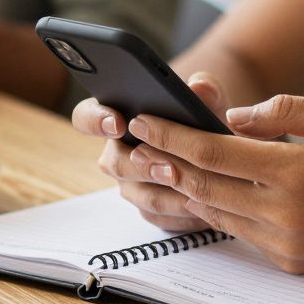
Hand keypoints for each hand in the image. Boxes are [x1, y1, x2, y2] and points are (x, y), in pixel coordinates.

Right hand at [72, 73, 267, 231]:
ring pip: (140, 195)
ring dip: (166, 194)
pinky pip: (160, 216)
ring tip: (193, 188)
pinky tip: (205, 207)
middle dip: (141, 165)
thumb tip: (200, 86)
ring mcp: (131, 185)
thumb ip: (204, 89)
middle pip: (114, 163)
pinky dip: (182, 214)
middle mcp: (117, 154)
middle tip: (168, 166)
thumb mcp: (206, 100)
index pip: (86, 117)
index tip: (118, 122)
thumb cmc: (201, 118)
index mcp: (116, 117)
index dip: (96, 120)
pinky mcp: (150, 210)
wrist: (217, 151)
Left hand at [124, 96, 303, 274]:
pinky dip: (216, 209)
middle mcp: (284, 213)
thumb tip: (234, 117)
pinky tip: (201, 189)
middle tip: (134, 139)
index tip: (144, 119)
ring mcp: (285, 243)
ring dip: (183, 187)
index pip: (213, 152)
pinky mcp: (291, 262)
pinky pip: (240, 231)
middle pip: (203, 186)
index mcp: (295, 172)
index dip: (172, 134)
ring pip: (216, 212)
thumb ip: (285, 112)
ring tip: (157, 161)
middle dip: (164, 160)